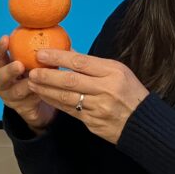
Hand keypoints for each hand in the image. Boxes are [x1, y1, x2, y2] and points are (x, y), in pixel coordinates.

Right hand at [0, 36, 55, 133]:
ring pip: (16, 91)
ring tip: (35, 80)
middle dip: (9, 70)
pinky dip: (38, 95)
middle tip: (19, 64)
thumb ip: (38, 47)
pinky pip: (29, 103)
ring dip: (26, 85)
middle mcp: (3, 81)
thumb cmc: (36, 73)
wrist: (40, 101)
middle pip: (0, 75)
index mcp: (4, 65)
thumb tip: (52, 26)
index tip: (6, 38)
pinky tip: (46, 90)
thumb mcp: (35, 60)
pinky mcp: (21, 109)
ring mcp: (10, 97)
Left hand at [27, 48, 149, 144]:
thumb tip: (66, 51)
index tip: (41, 54)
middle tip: (32, 71)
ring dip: (46, 90)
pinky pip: (70, 111)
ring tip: (32, 83)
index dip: (59, 57)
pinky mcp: (94, 122)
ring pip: (67, 98)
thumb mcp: (117, 70)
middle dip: (48, 75)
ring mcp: (99, 107)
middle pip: (71, 81)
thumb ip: (92, 63)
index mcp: (113, 72)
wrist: (142, 121)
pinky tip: (45, 96)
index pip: (81, 62)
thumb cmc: (129, 91)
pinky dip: (55, 102)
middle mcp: (106, 89)